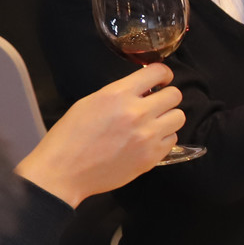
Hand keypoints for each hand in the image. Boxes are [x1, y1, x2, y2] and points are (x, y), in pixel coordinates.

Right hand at [16, 64, 183, 206]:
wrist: (64, 172)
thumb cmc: (70, 136)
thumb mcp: (90, 103)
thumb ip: (120, 94)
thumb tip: (144, 91)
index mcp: (118, 95)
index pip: (158, 72)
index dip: (163, 74)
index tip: (162, 80)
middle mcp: (137, 112)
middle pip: (175, 95)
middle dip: (167, 97)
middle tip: (156, 104)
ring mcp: (148, 136)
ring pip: (179, 117)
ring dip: (168, 118)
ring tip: (153, 124)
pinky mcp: (152, 156)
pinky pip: (173, 139)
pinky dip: (164, 138)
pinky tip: (147, 141)